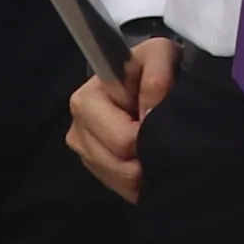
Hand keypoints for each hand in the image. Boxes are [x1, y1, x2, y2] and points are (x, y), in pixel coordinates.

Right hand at [67, 31, 172, 202]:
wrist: (149, 77)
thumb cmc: (151, 66)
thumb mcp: (160, 54)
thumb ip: (157, 76)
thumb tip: (149, 113)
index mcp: (85, 101)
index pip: (122, 139)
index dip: (147, 135)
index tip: (160, 123)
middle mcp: (78, 129)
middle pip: (121, 165)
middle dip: (149, 153)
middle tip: (164, 134)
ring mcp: (86, 152)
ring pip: (123, 181)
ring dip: (147, 168)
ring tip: (158, 143)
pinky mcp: (97, 169)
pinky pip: (123, 189)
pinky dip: (142, 181)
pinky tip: (150, 160)